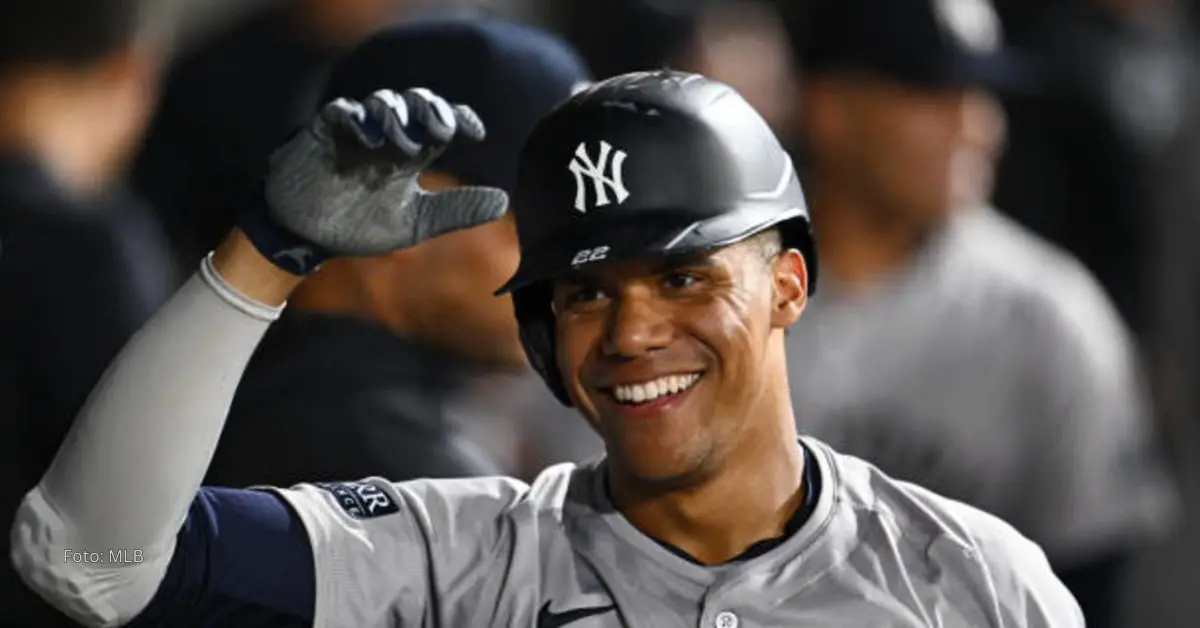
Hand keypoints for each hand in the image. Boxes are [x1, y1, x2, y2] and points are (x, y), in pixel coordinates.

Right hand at [263, 88, 508, 257]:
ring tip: (407, 145)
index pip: (442, 122)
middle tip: (443, 130)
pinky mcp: (323, 133)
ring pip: (382, 102)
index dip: (460, 118)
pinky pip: (342, 112)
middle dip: (431, 108)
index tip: (477, 133)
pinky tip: (372, 140)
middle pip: (415, 102)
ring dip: (399, 117)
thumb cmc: (359, 226)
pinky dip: (358, 119)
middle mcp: (387, 136)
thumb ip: (456, 211)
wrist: (306, 238)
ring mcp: (355, 132)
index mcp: (410, 153)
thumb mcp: (415, 223)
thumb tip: (504, 201)